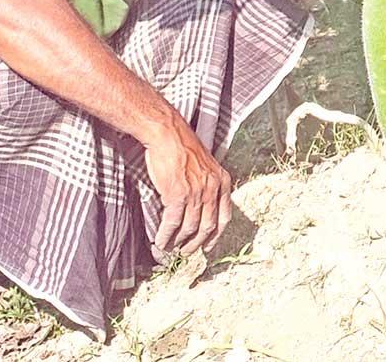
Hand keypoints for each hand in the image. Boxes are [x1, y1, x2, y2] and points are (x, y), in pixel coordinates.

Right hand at [142, 118, 231, 254]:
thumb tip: (199, 209)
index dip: (216, 236)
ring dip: (179, 243)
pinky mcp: (178, 194)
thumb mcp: (205, 165)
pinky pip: (173, 223)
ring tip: (170, 249)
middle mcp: (212, 188)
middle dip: (196, 243)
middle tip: (186, 252)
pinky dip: (165, 236)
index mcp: (222, 181)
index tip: (208, 246)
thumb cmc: (182, 147)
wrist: (168, 134)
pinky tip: (160, 242)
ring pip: (190, 228)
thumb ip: (207, 185)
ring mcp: (196, 192)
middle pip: (208, 227)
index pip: (225, 217)